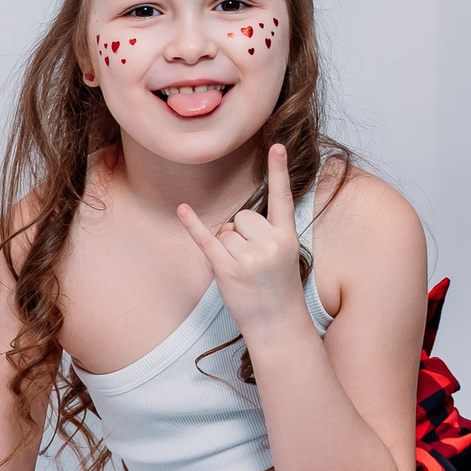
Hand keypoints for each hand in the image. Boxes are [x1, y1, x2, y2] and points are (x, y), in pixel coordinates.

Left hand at [177, 142, 310, 347]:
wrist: (279, 326)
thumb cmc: (279, 290)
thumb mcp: (284, 256)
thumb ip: (264, 234)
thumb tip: (227, 226)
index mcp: (288, 236)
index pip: (283, 197)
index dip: (279, 170)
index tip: (276, 144)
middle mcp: (270, 243)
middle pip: (242, 216)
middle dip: (240, 235)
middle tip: (253, 263)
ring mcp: (249, 258)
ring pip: (224, 231)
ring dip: (226, 249)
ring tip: (243, 272)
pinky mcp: (227, 270)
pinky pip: (207, 241)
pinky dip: (193, 225)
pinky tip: (182, 209)